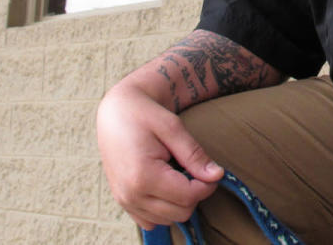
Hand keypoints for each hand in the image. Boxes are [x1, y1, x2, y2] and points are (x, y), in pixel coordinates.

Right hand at [96, 82, 223, 229]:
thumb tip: (217, 175)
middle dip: (195, 192)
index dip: (208, 184)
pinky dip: (165, 208)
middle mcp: (130, 195)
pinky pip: (151, 220)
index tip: (212, 169)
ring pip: (168, 219)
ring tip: (177, 173)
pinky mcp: (123, 202)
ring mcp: (124, 201)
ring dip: (180, 201)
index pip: (188, 196)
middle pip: (181, 212)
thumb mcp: (173, 127)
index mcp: (143, 176)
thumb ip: (194, 154)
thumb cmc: (144, 114)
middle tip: (193, 168)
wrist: (115, 112)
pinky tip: (166, 185)